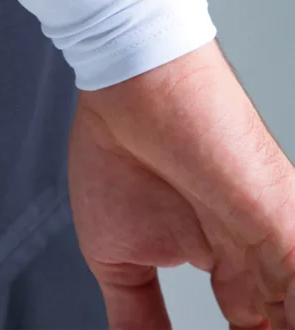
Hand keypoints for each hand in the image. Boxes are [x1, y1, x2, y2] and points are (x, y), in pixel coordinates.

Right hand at [69, 40, 294, 329]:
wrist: (131, 90)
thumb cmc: (121, 145)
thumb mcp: (119, 260)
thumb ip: (136, 319)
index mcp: (226, 261)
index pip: (252, 329)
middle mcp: (258, 254)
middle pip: (278, 322)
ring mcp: (279, 242)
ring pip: (294, 311)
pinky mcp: (291, 226)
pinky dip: (291, 316)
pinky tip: (278, 328)